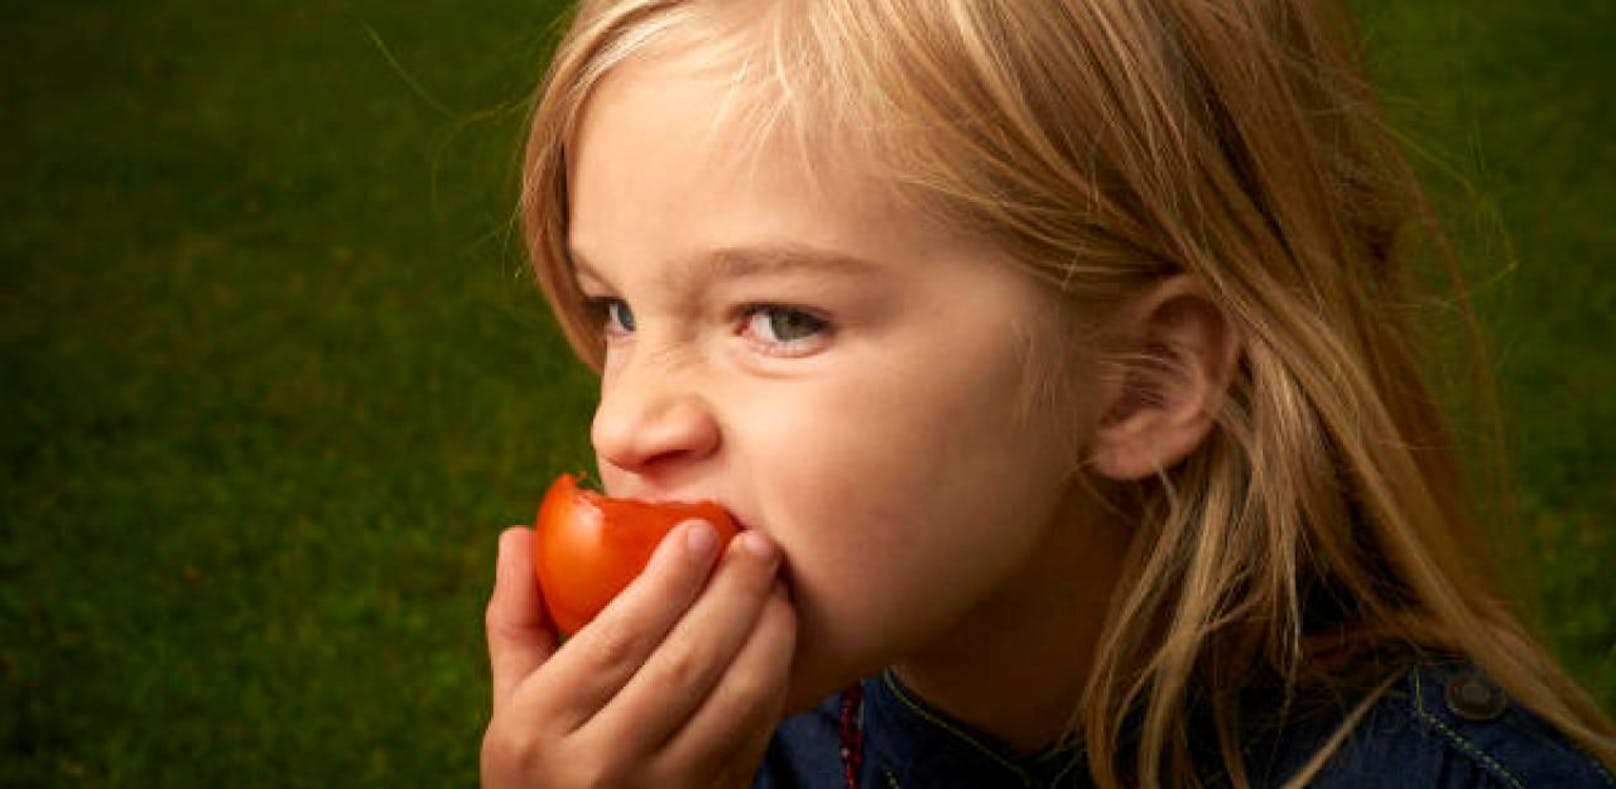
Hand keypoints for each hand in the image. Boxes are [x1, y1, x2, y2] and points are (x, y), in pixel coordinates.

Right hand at [480, 520, 795, 787]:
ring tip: (777, 585)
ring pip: (736, 697)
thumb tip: (519, 533)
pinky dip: (775, 676)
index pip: (618, 639)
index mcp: (542, 726)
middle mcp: (602, 764)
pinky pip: (756, 729)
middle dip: (732, 594)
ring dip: (768, 632)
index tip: (699, 529)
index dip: (667, 580)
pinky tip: (778, 636)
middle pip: (686, 662)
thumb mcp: (513, 699)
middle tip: (758, 544)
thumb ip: (516, 616)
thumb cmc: (541, 762)